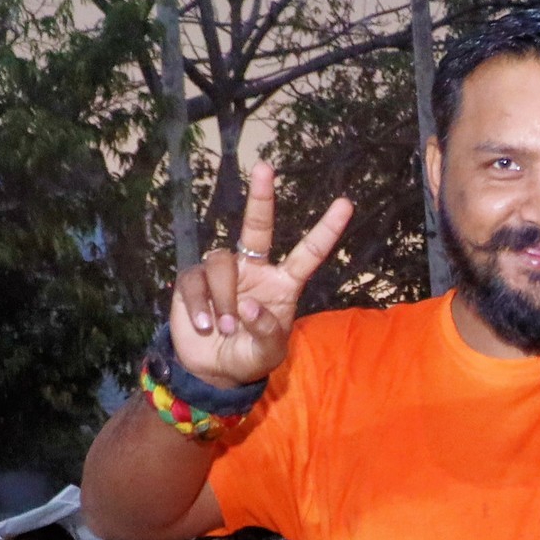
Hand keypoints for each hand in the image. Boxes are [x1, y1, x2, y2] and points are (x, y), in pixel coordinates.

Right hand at [168, 164, 355, 390]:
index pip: (307, 254)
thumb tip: (247, 305)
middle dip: (261, 198)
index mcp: (281, 284)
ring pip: (221, 264)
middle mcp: (253, 269)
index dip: (326, 230)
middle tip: (265, 168)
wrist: (211, 370)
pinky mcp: (193, 281)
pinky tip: (202, 325)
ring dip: (222, 298)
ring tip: (223, 328)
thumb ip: (265, 331)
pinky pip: (194, 281)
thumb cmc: (248, 356)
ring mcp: (223, 272)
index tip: (346, 204)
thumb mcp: (266, 353)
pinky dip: (198, 304)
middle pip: (257, 227)